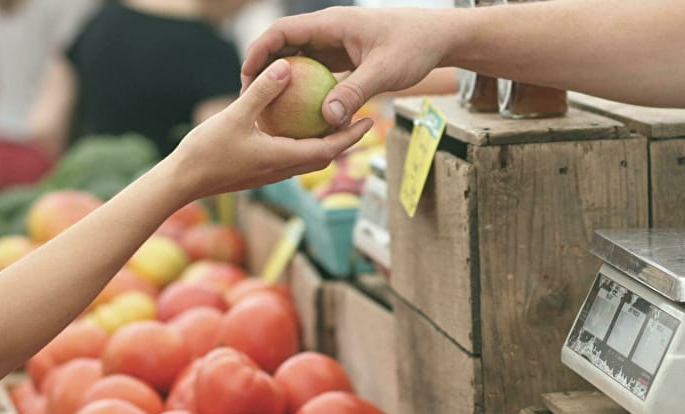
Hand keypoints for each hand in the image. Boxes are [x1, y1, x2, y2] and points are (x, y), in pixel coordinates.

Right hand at [170, 58, 373, 200]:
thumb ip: (262, 91)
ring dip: (325, 142)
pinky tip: (295, 125)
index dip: (351, 136)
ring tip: (333, 120)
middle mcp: (282, 169)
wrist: (182, 181)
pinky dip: (302, 143)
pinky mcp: (259, 171)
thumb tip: (286, 66)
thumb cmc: (206, 151)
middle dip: (345, 139)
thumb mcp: (235, 115)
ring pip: (307, 158)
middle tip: (360, 118)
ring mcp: (270, 173)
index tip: (369, 121)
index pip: (329, 149)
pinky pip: (290, 156)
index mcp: (283, 158)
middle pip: (324, 156)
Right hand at [240, 7, 448, 126]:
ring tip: (269, 109)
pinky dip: (306, 89)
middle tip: (250, 98)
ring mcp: (336, 44)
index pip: (282, 32)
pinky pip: (317, 72)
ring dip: (284, 81)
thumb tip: (327, 119)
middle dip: (264, 69)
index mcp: (331, 24)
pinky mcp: (345, 57)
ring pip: (299, 60)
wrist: (438, 38)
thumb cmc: (414, 47)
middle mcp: (329, 31)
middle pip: (285, 46)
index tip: (246, 77)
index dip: (259, 52)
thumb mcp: (384, 72)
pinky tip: (300, 114)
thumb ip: (355, 93)